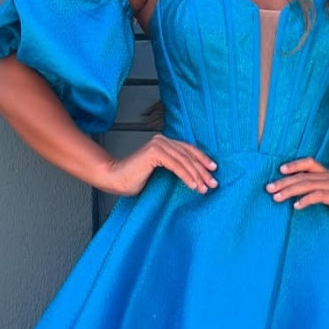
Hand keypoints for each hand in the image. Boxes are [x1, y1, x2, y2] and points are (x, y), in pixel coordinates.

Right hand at [101, 134, 217, 195]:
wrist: (115, 179)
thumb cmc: (135, 178)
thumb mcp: (160, 172)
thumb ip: (174, 167)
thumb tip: (196, 176)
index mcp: (164, 143)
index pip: (189, 150)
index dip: (203, 160)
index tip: (213, 171)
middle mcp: (162, 140)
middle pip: (189, 155)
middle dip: (203, 171)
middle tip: (213, 184)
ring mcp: (158, 144)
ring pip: (184, 161)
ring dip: (197, 176)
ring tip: (205, 188)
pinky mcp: (154, 152)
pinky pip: (176, 166)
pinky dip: (186, 176)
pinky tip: (193, 186)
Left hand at [266, 157, 328, 225]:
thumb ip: (320, 190)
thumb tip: (302, 195)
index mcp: (328, 174)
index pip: (309, 163)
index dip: (294, 164)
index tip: (280, 170)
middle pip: (302, 176)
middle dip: (283, 182)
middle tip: (268, 188)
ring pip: (306, 185)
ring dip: (289, 191)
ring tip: (276, 197)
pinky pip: (318, 196)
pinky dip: (305, 200)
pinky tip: (296, 206)